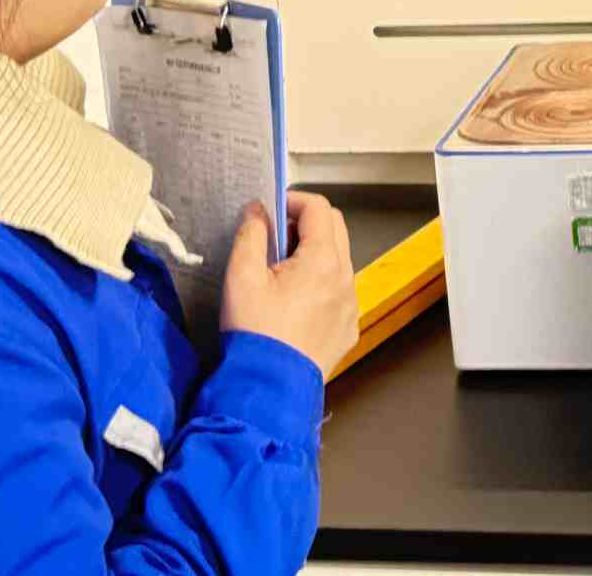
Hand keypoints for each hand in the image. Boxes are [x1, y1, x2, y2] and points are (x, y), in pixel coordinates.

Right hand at [221, 191, 359, 374]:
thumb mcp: (242, 277)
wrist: (269, 390)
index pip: (318, 208)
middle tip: (274, 238)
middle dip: (305, 223)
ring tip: (280, 273)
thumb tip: (258, 210)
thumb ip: (251, 234)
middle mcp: (345, 279)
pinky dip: (321, 285)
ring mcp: (350, 306)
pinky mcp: (347, 329)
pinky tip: (294, 303)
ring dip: (314, 255)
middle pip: (334, 229)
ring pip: (339, 262)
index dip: (293, 200)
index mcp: (323, 260)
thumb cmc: (255, 334)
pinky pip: (339, 293)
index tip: (271, 210)